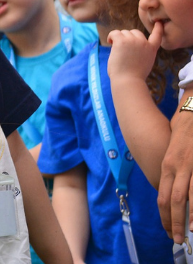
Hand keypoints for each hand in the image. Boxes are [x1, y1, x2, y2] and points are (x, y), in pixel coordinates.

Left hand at [107, 21, 161, 81]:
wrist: (128, 81)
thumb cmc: (132, 77)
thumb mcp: (143, 63)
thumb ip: (141, 53)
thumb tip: (129, 48)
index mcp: (151, 49)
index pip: (157, 36)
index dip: (158, 29)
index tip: (158, 23)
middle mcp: (144, 43)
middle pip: (135, 32)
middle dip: (128, 38)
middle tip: (122, 49)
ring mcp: (133, 41)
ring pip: (124, 32)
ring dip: (119, 38)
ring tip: (116, 49)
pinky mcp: (122, 41)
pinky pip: (115, 33)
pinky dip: (111, 36)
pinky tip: (110, 43)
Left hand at [158, 98, 192, 243]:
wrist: (192, 112)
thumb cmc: (184, 132)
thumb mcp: (173, 153)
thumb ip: (173, 171)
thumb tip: (173, 191)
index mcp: (167, 166)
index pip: (162, 197)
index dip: (164, 216)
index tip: (167, 229)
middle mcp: (177, 167)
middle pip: (173, 201)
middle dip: (174, 222)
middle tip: (176, 238)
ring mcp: (191, 165)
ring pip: (188, 197)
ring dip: (189, 217)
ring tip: (190, 232)